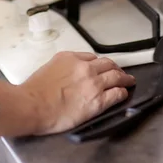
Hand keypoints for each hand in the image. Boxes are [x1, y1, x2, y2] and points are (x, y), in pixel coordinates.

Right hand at [0, 52, 134, 136]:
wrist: (33, 104)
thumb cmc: (35, 90)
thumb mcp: (49, 67)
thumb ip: (63, 66)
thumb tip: (69, 73)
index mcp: (71, 57)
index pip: (91, 57)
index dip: (99, 63)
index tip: (102, 66)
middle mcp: (85, 67)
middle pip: (107, 64)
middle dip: (115, 68)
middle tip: (119, 72)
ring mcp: (93, 83)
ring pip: (116, 77)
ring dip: (124, 78)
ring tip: (128, 80)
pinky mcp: (97, 101)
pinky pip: (117, 94)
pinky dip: (122, 92)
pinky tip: (124, 93)